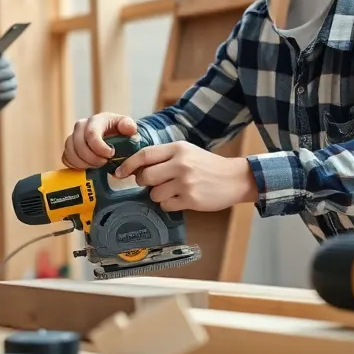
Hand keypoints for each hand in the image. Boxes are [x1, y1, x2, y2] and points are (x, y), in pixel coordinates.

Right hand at [62, 113, 138, 168]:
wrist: (114, 137)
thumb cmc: (120, 132)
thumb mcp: (128, 127)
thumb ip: (129, 126)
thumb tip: (128, 128)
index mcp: (96, 120)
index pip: (91, 133)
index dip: (99, 147)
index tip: (110, 155)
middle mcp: (81, 126)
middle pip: (78, 144)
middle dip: (92, 157)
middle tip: (104, 162)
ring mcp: (73, 137)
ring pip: (70, 152)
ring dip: (84, 163)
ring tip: (97, 166)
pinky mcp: (69, 148)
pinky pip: (66, 158)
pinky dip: (76, 165)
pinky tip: (88, 167)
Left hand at [114, 141, 258, 211]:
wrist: (234, 178)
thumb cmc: (207, 165)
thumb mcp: (187, 152)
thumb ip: (165, 157)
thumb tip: (137, 168)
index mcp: (178, 149)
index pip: (145, 155)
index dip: (128, 165)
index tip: (119, 173)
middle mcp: (180, 164)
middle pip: (145, 177)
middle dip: (143, 182)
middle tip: (151, 183)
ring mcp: (185, 182)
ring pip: (154, 193)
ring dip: (158, 195)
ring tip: (172, 191)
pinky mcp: (190, 199)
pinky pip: (166, 205)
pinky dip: (169, 204)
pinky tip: (180, 199)